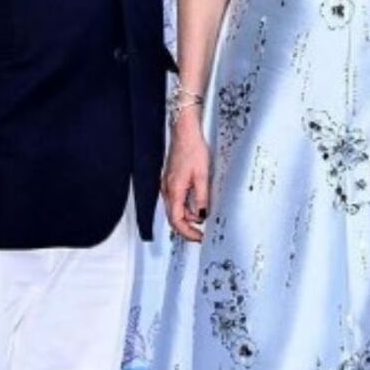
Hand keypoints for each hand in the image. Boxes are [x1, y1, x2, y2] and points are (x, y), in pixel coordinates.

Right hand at [161, 113, 209, 241]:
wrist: (184, 132)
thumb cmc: (192, 148)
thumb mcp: (202, 175)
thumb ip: (202, 197)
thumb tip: (202, 215)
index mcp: (174, 190)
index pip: (177, 220)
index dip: (187, 232)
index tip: (199, 237)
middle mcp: (167, 189)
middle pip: (174, 217)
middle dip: (187, 227)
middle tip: (201, 232)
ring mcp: (166, 184)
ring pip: (174, 208)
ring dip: (187, 216)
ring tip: (203, 214)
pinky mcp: (170, 179)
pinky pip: (175, 199)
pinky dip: (184, 206)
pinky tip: (195, 202)